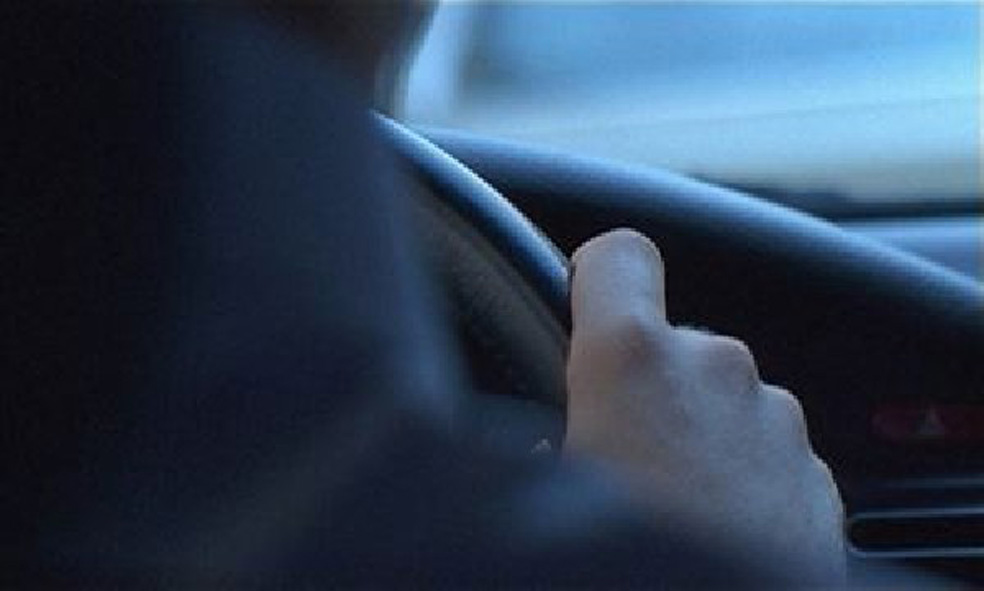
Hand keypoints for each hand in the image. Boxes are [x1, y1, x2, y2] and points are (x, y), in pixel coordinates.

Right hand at [564, 229, 844, 579]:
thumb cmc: (624, 561)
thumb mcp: (548, 489)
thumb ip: (550, 433)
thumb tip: (555, 441)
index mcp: (635, 361)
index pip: (620, 255)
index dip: (596, 279)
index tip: (581, 312)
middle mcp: (716, 370)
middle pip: (669, 342)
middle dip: (643, 388)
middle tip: (616, 461)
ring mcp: (777, 421)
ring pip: (718, 399)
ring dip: (693, 435)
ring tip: (666, 508)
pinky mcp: (817, 474)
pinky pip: (760, 447)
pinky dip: (736, 474)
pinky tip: (711, 533)